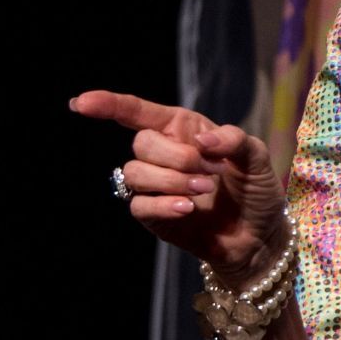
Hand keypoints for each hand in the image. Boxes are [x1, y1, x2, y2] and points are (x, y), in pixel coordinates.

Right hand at [71, 90, 286, 280]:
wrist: (259, 236)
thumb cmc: (256, 190)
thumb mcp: (257, 157)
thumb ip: (234, 139)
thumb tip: (201, 141)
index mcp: (181, 129)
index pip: (135, 111)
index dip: (107, 104)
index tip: (81, 103)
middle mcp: (163, 153)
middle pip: (141, 143)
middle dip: (176, 157)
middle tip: (209, 172)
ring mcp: (155, 186)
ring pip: (135, 173)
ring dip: (170, 181)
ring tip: (202, 191)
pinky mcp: (153, 215)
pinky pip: (139, 204)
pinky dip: (164, 205)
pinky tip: (189, 209)